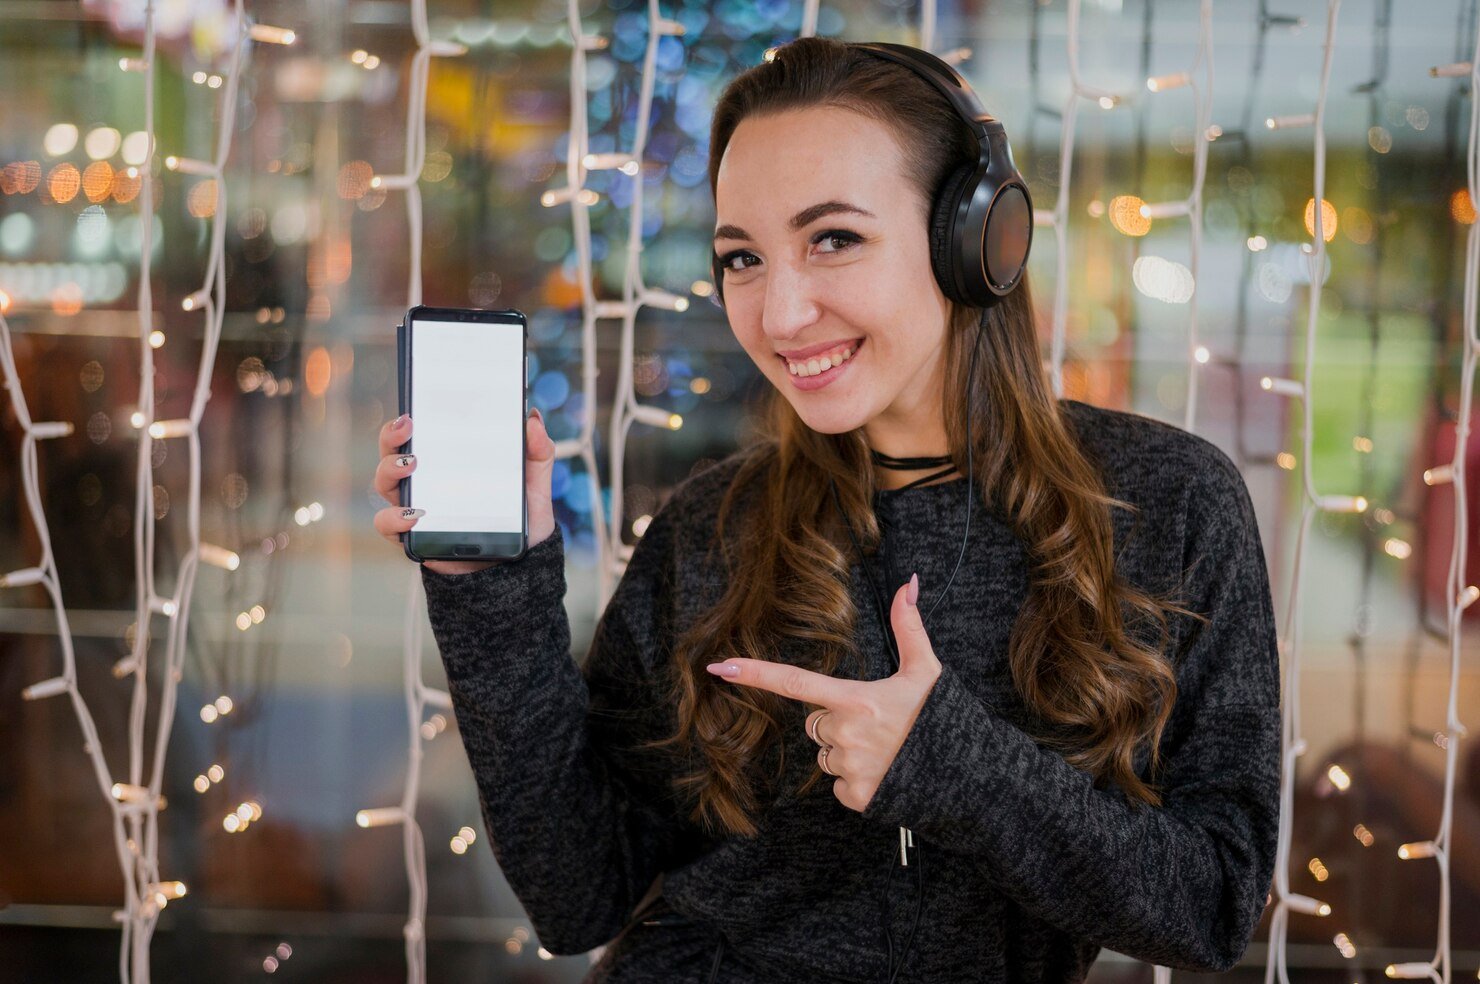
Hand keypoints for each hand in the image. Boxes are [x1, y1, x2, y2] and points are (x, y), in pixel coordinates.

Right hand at [372, 410, 557, 575]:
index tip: (415, 406)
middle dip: (391, 435)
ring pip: (385, 482)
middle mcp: (427, 483)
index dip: (410, 418)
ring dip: (389, 468)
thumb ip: (538, 453)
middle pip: (394, 452)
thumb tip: (532, 418)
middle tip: (406, 425)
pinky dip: (393, 518)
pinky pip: (388, 524)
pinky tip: (412, 514)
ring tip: (411, 464)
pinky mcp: (414, 537)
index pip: (423, 434)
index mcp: (450, 464)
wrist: (517, 573)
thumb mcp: (534, 487)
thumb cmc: (521, 525)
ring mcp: (417, 508)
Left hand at [704, 573, 939, 812]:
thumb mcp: (927, 671)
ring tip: (884, 750)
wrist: (967, 776)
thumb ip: (909, 627)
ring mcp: (849, 768)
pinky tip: (884, 773)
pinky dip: (855, 781)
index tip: (720, 668)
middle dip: (835, 722)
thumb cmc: (941, 719)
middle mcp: (846, 734)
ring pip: (824, 754)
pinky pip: (837, 785)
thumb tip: (908, 582)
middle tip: (876, 724)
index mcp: (856, 700)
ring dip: (844, 752)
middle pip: (814, 723)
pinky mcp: (856, 797)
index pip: (794, 682)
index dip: (754, 674)